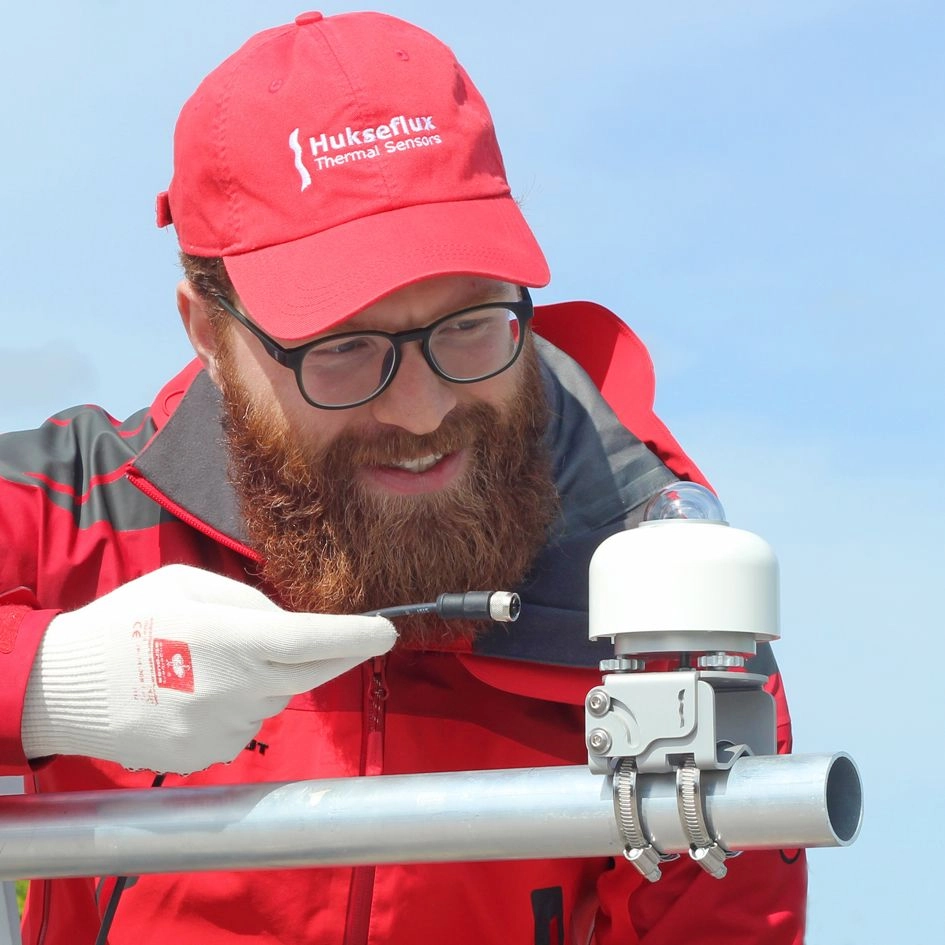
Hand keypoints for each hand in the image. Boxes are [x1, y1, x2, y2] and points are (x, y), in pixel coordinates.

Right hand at [21, 565, 395, 772]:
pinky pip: (248, 723)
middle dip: (339, 656)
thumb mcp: (186, 585)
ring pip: (275, 697)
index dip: (354, 636)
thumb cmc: (128, 623)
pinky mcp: (209, 755)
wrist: (66, 689)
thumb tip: (291, 625)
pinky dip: (241, 704)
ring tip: (214, 662)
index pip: (309, 639)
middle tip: (358, 639)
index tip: (388, 631)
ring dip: (268, 678)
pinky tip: (200, 692)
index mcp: (228, 638)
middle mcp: (233, 687)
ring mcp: (222, 728)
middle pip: (310, 675)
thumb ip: (247, 602)